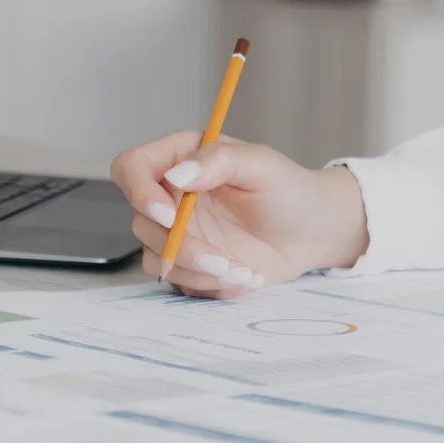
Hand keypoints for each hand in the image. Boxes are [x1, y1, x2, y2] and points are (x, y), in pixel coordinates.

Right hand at [109, 131, 367, 296]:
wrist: (312, 232)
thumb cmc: (289, 190)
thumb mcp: (262, 165)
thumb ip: (219, 161)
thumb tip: (176, 175)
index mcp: (182, 157)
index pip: (131, 167)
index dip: (139, 192)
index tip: (168, 215)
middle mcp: (172, 194)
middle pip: (142, 222)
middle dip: (182, 248)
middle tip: (223, 259)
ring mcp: (178, 231)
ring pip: (157, 258)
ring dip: (198, 271)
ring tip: (244, 271)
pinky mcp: (189, 262)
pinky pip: (179, 280)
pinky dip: (210, 284)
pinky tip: (246, 276)